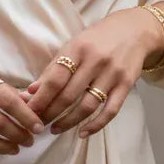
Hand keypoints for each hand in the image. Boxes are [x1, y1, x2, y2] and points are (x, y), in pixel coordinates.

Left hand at [25, 8, 161, 138]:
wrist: (135, 30)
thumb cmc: (98, 38)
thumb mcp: (74, 45)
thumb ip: (54, 68)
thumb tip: (31, 91)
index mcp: (78, 48)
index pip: (55, 78)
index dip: (40, 98)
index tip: (28, 111)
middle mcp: (95, 61)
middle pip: (69, 94)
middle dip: (50, 113)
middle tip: (38, 124)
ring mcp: (112, 74)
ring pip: (87, 106)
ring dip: (69, 122)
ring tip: (55, 129)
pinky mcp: (126, 85)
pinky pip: (110, 111)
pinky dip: (95, 125)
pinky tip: (82, 133)